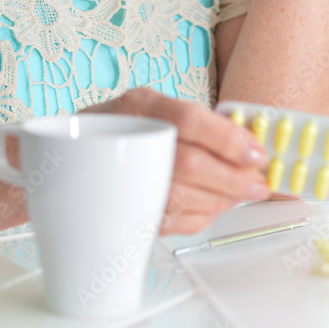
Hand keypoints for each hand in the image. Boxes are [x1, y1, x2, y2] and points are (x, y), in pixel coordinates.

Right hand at [80, 88, 270, 233]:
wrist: (70, 154)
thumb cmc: (122, 127)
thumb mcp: (154, 106)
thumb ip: (198, 122)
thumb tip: (245, 143)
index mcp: (139, 105)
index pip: (189, 120)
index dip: (228, 138)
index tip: (256, 152)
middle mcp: (129, 139)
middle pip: (192, 163)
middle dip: (234, 177)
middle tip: (258, 182)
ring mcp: (124, 179)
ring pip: (185, 197)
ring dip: (223, 199)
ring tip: (241, 193)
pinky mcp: (127, 211)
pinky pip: (174, 221)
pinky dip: (202, 216)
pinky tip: (214, 205)